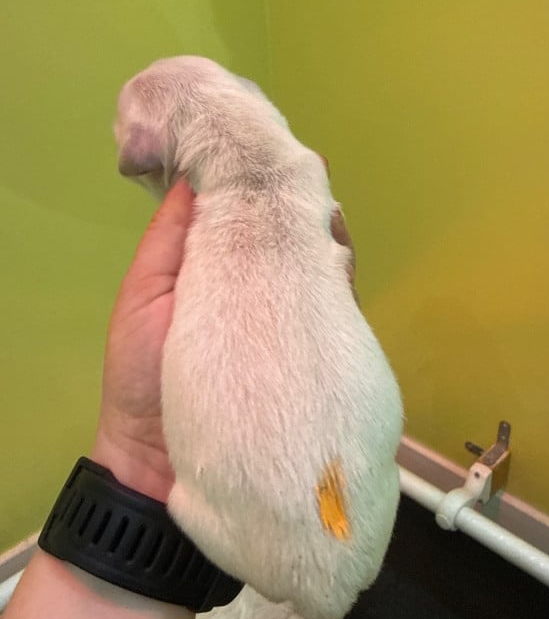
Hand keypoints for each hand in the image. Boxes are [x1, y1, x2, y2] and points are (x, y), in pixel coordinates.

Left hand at [93, 168, 356, 502]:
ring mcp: (281, 324)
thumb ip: (169, 240)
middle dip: (302, 210)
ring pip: (312, 270)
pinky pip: (327, 314)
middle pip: (285, 241)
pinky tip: (339, 263)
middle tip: (315, 185)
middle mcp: (252, 292)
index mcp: (213, 272)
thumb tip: (195, 177)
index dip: (261, 190)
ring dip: (324, 241)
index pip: (245, 220)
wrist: (155, 458)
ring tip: (329, 217)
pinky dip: (336, 287)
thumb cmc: (140, 373)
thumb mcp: (143, 295)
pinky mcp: (303, 355)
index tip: (277, 160)